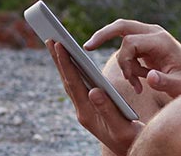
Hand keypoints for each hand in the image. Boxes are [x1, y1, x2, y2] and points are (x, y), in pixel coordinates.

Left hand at [47, 40, 142, 154]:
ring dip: (64, 63)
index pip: (73, 84)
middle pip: (67, 80)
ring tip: (57, 44)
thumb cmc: (130, 140)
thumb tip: (94, 90)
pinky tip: (74, 61)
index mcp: (87, 114)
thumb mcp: (122, 127)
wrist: (130, 152)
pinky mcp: (90, 107)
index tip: (59, 44)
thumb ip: (108, 110)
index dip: (66, 63)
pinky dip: (74, 70)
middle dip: (59, 58)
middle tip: (50, 37)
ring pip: (71, 82)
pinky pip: (78, 85)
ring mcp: (85, 109)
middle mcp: (82, 110)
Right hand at [85, 19, 180, 96]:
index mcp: (161, 40)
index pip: (130, 41)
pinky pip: (127, 46)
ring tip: (135, 82)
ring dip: (122, 60)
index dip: (124, 60)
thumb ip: (166, 82)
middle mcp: (154, 33)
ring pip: (122, 36)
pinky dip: (126, 62)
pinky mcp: (146, 42)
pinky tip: (136, 79)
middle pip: (122, 25)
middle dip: (103, 35)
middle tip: (86, 47)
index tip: (130, 79)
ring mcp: (149, 35)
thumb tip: (149, 78)